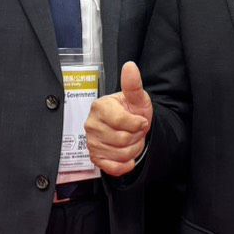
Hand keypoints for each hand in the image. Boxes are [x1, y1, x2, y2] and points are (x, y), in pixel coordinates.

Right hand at [84, 61, 153, 176]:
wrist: (131, 128)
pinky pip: (113, 168)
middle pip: (122, 140)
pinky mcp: (95, 158)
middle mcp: (91, 124)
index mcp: (100, 107)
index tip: (141, 120)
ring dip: (133, 149)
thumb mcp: (137, 98)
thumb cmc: (133, 111)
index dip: (137, 124)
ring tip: (131, 140)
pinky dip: (125, 164)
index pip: (120, 121)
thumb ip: (133, 84)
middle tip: (136, 131)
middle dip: (136, 137)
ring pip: (120, 154)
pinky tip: (128, 156)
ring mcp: (91, 142)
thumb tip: (130, 66)